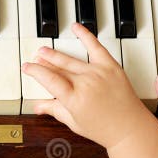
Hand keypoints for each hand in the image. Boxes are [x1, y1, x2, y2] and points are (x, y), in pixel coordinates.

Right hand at [21, 22, 148, 149]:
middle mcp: (85, 83)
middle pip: (58, 68)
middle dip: (44, 62)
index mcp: (73, 99)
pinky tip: (75, 28)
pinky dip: (85, 36)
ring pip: (71, 59)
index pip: (48, 79)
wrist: (130, 128)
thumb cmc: (104, 130)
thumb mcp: (74, 122)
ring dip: (55, 53)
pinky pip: (95, 47)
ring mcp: (98, 73)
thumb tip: (37, 106)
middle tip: (35, 58)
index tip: (27, 67)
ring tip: (45, 50)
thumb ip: (55, 110)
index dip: (35, 71)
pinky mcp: (111, 66)